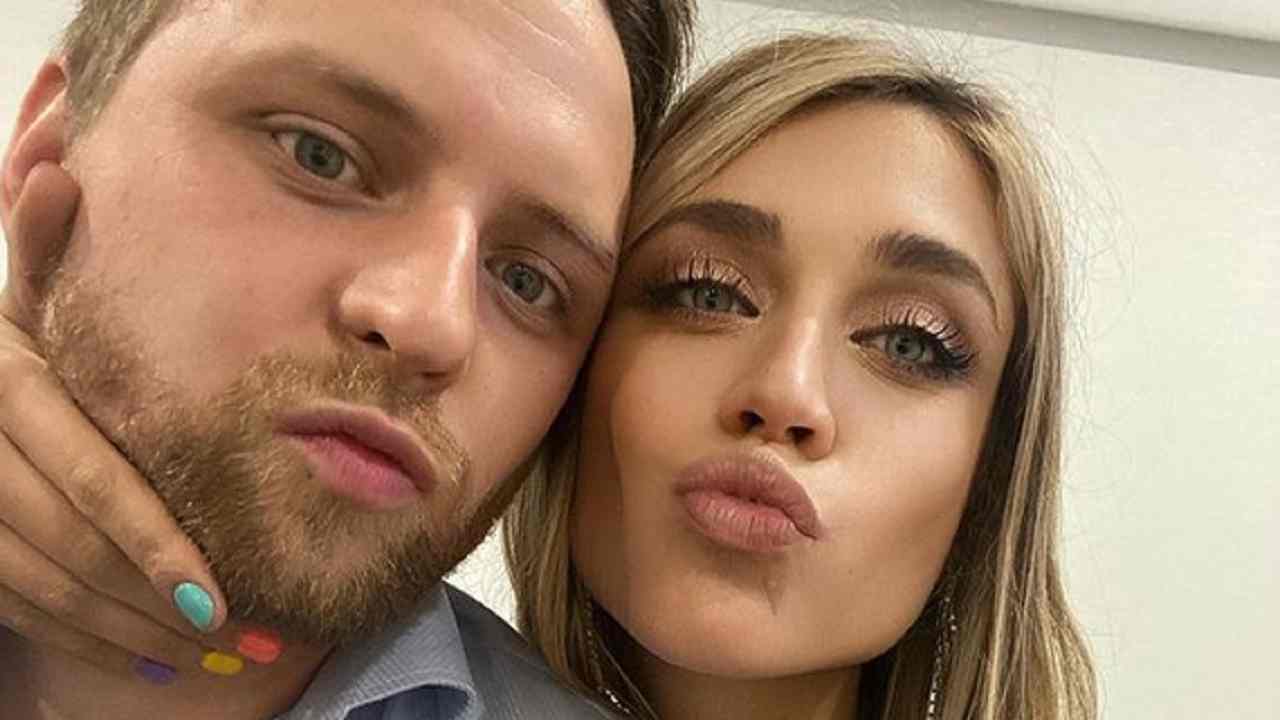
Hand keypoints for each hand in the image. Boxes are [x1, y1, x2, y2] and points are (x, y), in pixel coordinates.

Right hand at [0, 163, 253, 682]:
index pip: (94, 483)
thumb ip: (44, 252)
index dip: (154, 545)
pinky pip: (20, 614)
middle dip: (158, 606)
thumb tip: (57, 165)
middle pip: (76, 550)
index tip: (218, 600)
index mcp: (8, 389)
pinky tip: (158, 665)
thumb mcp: (24, 303)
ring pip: (47, 593)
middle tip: (244, 641)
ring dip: (133, 636)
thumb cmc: (10, 355)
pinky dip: (87, 644)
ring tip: (220, 660)